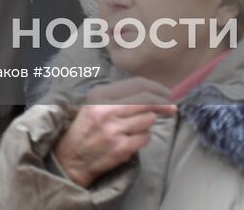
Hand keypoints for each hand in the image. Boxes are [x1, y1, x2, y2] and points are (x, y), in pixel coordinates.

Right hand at [53, 78, 174, 188]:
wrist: (72, 158)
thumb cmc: (87, 128)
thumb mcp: (95, 105)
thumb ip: (119, 97)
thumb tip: (152, 94)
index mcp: (99, 95)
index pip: (136, 85)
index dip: (156, 88)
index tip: (167, 94)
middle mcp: (106, 109)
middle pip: (147, 101)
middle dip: (164, 105)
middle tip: (171, 109)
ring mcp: (114, 129)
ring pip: (148, 120)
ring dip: (147, 124)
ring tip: (134, 128)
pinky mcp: (121, 147)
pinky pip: (145, 138)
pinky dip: (143, 138)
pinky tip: (131, 140)